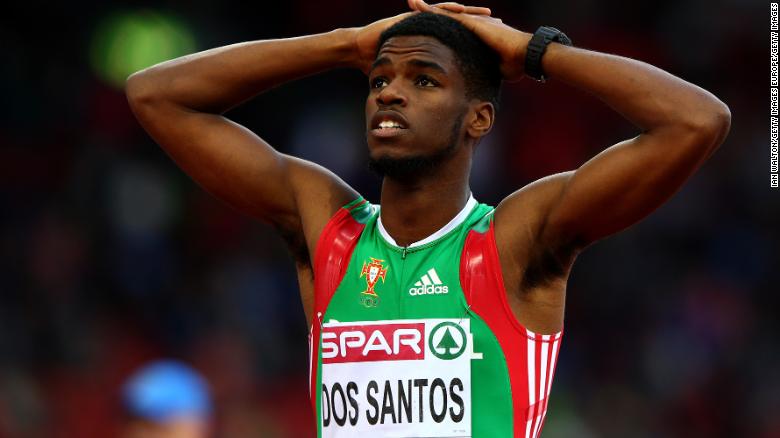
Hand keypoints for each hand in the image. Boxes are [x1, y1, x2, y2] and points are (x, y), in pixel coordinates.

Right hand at [351, 1, 492, 73]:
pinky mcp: (411, 16)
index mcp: (429, 43)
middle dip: (478, 23)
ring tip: (487, 14)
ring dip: (469, 13)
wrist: (358, 49)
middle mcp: (427, 30)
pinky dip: (446, 9)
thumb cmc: (378, 65)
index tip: (494, 45)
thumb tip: (429, 106)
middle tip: (499, 23)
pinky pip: (432, 10)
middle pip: (459, 24)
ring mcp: (419, 22)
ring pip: (450, 14)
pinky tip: (460, 10)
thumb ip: (418, 87)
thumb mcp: (404, 78)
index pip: (457, 39)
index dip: (475, 41)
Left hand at [408, 0, 531, 80]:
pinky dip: (435, 11)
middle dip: (429, 13)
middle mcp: (474, 23)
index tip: (423, 27)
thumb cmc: (514, 65)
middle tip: (412, 7)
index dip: (438, 27)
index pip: (453, 29)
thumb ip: (480, 71)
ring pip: (446, 12)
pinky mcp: (473, 22)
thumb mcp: (490, 69)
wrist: (525, 55)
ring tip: (412, 3)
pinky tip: (422, 8)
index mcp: (476, 35)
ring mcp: (474, 21)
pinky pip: (450, 15)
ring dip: (428, 8)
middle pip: (446, 17)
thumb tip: (475, 85)